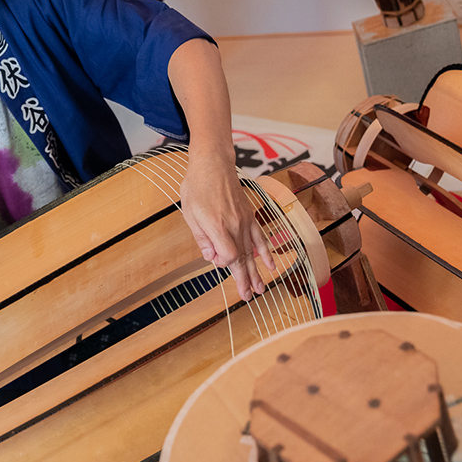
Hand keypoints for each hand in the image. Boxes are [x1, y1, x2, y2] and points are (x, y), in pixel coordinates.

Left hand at [179, 150, 274, 301]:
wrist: (213, 163)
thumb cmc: (197, 186)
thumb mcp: (190, 214)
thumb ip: (202, 238)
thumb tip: (210, 257)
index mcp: (218, 227)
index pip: (227, 257)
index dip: (221, 263)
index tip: (214, 258)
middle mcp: (235, 226)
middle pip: (242, 259)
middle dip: (244, 281)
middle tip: (248, 298)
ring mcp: (245, 221)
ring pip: (252, 252)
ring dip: (256, 272)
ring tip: (259, 290)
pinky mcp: (250, 216)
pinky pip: (260, 238)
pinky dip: (266, 252)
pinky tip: (271, 266)